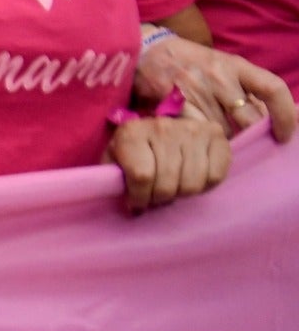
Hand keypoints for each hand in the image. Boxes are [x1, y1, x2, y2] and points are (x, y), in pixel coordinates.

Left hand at [105, 116, 230, 211]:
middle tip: (156, 197)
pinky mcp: (216, 135)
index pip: (142, 176)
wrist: (163, 123)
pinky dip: (205, 185)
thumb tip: (130, 207)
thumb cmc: (135, 148)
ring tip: (173, 187)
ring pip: (192, 183)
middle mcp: (163, 127)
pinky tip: (192, 177)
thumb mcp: (115, 159)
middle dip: (159, 198)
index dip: (140, 197)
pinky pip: (215, 176)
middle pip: (168, 183)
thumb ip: (113, 178)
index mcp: (132, 132)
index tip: (137, 204)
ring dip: (182, 193)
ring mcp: (192, 129)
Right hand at [135, 35, 294, 142]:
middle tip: (245, 144)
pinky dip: (201, 142)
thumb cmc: (188, 62)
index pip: (272, 89)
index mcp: (234, 65)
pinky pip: (198, 133)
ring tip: (215, 142)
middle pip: (249, 120)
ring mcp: (196, 90)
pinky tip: (198, 143)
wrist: (144, 52)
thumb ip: (244, 90)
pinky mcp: (174, 104)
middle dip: (249, 136)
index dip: (286, 115)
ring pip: (223, 131)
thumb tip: (269, 120)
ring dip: (223, 142)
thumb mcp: (220, 66)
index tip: (286, 134)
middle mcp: (218, 76)